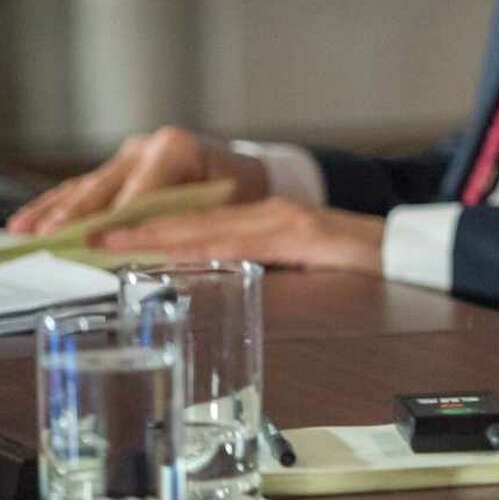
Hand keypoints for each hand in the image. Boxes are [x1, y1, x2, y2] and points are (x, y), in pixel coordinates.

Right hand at [8, 126, 269, 235]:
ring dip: (53, 211)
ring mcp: (127, 157)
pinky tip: (25, 222)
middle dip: (77, 215)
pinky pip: (81, 189)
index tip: (95, 237)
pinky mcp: (115, 171)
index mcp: (178, 149)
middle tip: (49, 237)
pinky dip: (53, 206)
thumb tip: (148, 245)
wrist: (243, 172)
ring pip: (86, 186)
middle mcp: (146, 147)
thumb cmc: (240, 192)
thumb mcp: (225, 206)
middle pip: (106, 187)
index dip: (118, 215)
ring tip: (22, 232)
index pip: (142, 189)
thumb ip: (186, 220)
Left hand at [93, 199, 385, 272]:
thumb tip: (216, 287)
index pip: (194, 222)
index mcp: (264, 222)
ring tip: (109, 242)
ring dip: (154, 233)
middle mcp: (269, 213)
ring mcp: (285, 220)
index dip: (145, 227)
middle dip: (134, 227)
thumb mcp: (300, 267)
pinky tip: (174, 251)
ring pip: (207, 224)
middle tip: (83, 236)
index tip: (101, 236)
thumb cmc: (360, 266)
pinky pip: (243, 240)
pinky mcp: (304, 233)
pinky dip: (203, 244)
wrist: (415, 251)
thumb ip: (260, 268)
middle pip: (190, 217)